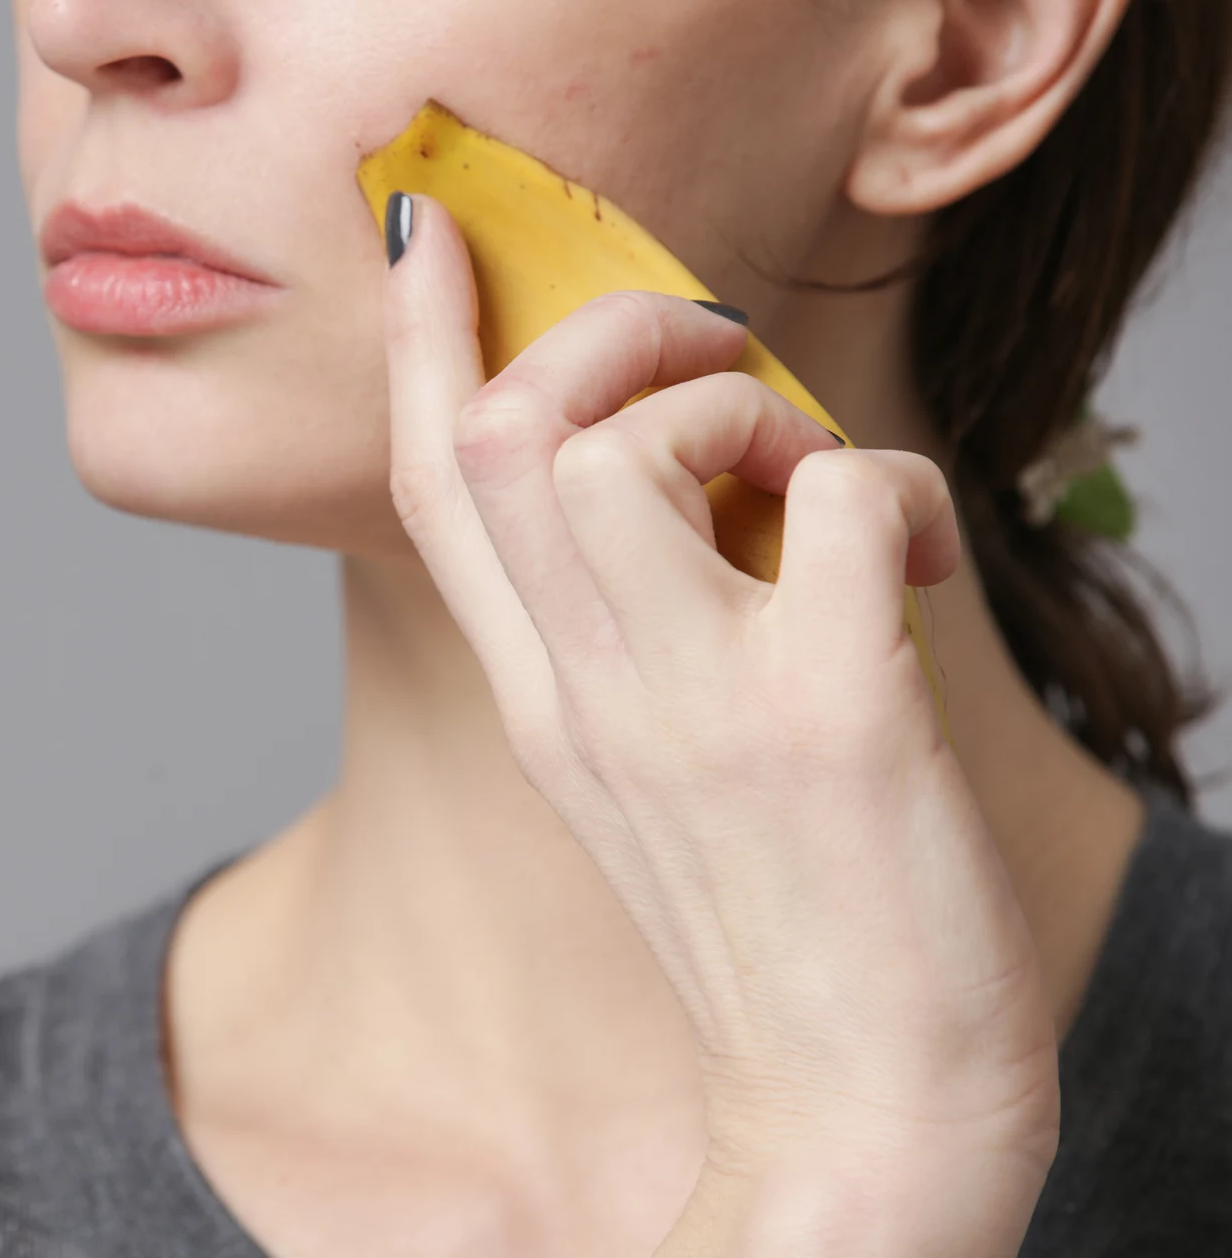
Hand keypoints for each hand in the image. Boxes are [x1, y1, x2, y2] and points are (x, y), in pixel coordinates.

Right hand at [383, 197, 1058, 1255]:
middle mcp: (586, 692)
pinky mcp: (826, 720)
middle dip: (602, 333)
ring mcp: (694, 706)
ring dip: (738, 406)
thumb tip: (672, 468)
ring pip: (631, 445)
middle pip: (504, 436)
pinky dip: (895, 484)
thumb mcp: (642, 769)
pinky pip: (841, 497)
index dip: (422, 341)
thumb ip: (622, 627)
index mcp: (541, 700)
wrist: (856, 1112)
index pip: (433, 487)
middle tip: (701, 357)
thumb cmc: (774, 925)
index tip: (430, 229)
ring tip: (800, 476)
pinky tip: (919, 557)